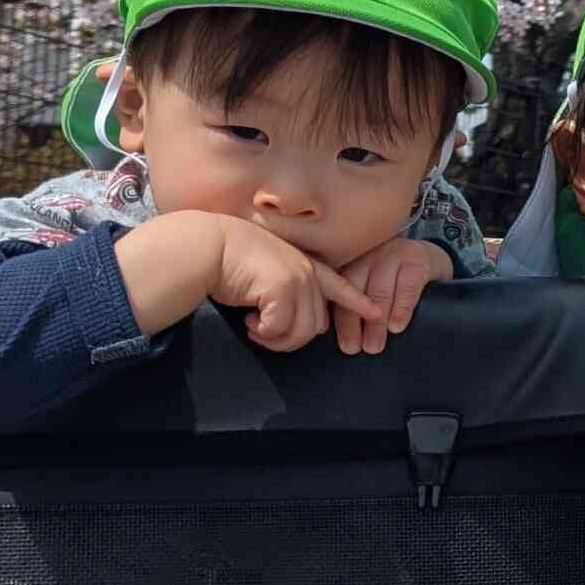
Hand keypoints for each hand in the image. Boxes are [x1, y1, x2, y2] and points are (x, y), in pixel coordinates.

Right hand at [172, 213, 376, 352]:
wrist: (209, 246)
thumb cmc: (229, 259)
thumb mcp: (267, 271)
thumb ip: (287, 289)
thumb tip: (291, 321)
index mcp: (305, 264)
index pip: (339, 284)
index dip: (357, 301)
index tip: (375, 312)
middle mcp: (307, 271)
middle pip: (316, 324)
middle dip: (290, 338)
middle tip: (262, 333)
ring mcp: (298, 278)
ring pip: (301, 332)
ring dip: (275, 339)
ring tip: (255, 328)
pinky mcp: (284, 288)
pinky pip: (280, 328)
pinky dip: (263, 333)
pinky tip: (249, 320)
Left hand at [331, 237, 455, 354]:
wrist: (429, 258)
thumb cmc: (395, 281)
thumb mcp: (371, 285)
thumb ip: (355, 304)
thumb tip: (346, 342)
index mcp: (350, 261)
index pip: (340, 292)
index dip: (344, 321)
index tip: (349, 346)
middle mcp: (368, 254)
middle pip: (357, 290)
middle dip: (357, 323)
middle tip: (363, 349)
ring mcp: (392, 254)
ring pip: (380, 290)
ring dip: (377, 322)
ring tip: (376, 345)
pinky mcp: (417, 259)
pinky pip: (407, 286)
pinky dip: (402, 308)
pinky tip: (397, 326)